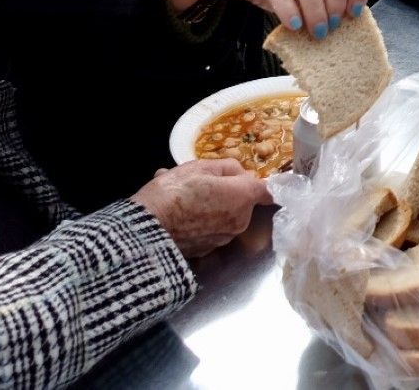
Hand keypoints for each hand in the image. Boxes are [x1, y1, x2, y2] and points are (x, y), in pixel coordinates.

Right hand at [131, 158, 271, 257]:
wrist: (147, 232)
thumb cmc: (174, 194)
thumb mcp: (199, 167)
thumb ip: (228, 168)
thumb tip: (241, 174)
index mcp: (242, 197)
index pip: (268, 191)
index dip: (269, 184)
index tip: (271, 182)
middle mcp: (239, 221)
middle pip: (242, 201)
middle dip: (227, 191)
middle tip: (199, 183)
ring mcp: (223, 238)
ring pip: (225, 215)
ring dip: (210, 206)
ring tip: (181, 197)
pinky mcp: (208, 250)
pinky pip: (210, 229)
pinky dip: (200, 221)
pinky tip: (177, 213)